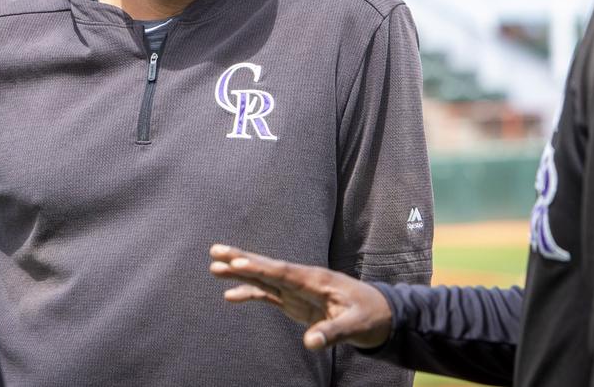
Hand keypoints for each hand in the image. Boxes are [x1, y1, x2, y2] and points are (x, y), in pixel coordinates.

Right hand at [209, 244, 392, 350]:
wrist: (379, 315)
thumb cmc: (370, 316)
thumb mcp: (356, 326)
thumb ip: (333, 332)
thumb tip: (310, 343)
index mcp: (316, 280)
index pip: (283, 272)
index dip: (260, 267)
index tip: (238, 261)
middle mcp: (302, 280)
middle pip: (268, 267)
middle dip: (241, 259)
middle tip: (215, 250)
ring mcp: (297, 290)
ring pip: (263, 278)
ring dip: (239, 273)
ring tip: (213, 267)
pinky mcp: (295, 302)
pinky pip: (267, 295)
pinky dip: (249, 293)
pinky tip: (230, 296)